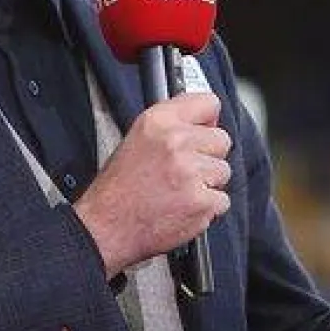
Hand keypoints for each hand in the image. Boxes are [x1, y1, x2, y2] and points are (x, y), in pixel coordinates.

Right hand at [74, 92, 232, 278]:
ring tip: (180, 191)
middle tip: (186, 170)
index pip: (208, 103)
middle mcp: (175, 142)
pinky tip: (183, 207)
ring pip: (223, 171)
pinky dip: (207, 209)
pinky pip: (222, 200)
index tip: (204, 131)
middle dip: (209, 156)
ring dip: (207, 184)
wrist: (106, 227)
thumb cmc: (119, 188)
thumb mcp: (137, 138)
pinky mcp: (201, 202)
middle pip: (222, 140)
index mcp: (158, 122)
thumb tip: (205, 122)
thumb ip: (172, 124)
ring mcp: (190, 172)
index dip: (208, 121)